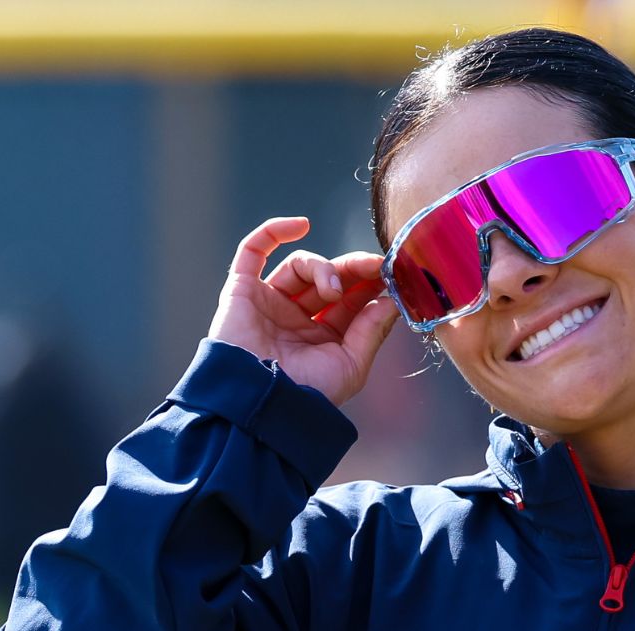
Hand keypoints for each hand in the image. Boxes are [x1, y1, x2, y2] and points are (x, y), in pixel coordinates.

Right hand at [207, 217, 400, 405]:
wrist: (261, 402)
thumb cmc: (308, 393)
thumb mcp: (351, 365)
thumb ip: (372, 331)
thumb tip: (391, 300)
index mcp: (324, 337)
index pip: (351, 300)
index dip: (371, 283)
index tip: (391, 274)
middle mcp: (298, 318)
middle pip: (330, 278)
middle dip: (354, 270)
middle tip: (374, 265)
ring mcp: (270, 303)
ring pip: (300, 266)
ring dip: (323, 268)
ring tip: (334, 289)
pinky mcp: (242, 291)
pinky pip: (253, 251)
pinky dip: (274, 232)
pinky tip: (300, 225)